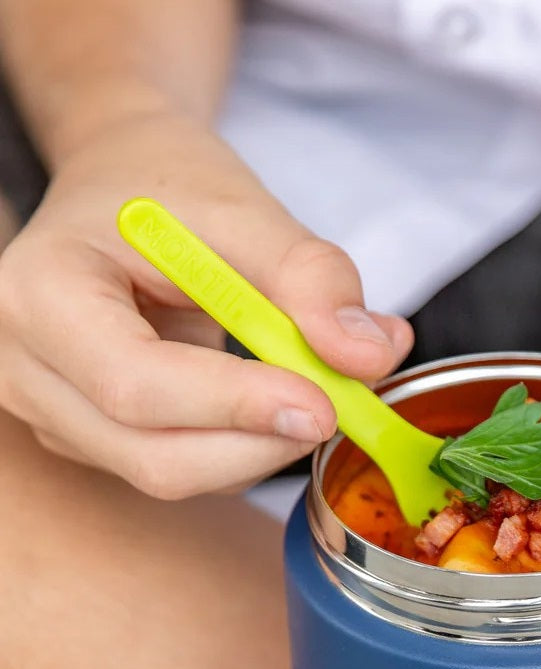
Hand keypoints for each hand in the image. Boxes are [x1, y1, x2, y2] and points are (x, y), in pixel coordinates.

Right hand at [0, 110, 411, 496]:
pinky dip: (247, 446)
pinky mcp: (96, 439)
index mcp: (44, 293)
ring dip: (262, 448)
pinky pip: (186, 469)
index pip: (135, 385)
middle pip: (155, 457)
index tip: (324, 404)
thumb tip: (372, 354)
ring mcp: (56, 414)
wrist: (124, 188)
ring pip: (176, 474)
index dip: (237, 406)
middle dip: (262, 445)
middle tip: (340, 406)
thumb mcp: (246, 209)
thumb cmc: (170, 188)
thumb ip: (313, 277)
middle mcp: (28, 369)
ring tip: (313, 383)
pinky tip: (275, 397)